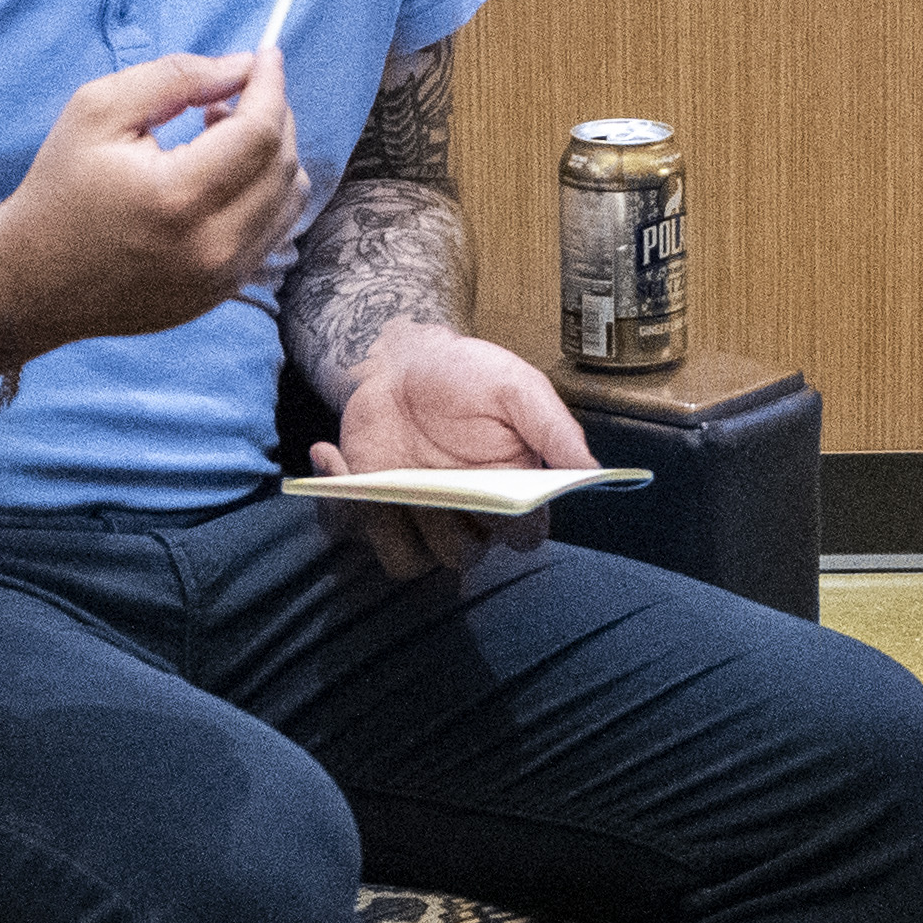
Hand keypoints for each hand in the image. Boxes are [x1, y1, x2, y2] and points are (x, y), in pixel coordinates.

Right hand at [0, 52, 309, 362]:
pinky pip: (273, 230)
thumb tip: (243, 67)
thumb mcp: (97, 110)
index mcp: (176, 197)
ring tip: (218, 136)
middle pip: (283, 163)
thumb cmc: (59, 189)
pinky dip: (262, 191)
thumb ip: (176, 77)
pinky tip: (218, 175)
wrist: (34, 281)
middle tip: (229, 95)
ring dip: (270, 154)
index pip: (260, 132)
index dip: (270, 85)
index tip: (266, 56)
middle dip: (271, 114)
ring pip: (289, 199)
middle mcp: (210, 246)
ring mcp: (221, 278)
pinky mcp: (222, 293)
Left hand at [306, 322, 589, 584]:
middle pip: (464, 555)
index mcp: (513, 491)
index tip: (498, 498)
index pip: (525, 536)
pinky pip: (356, 534)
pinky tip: (331, 452)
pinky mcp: (374, 511)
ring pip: (410, 562)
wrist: (403, 360)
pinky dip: (338, 501)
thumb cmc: (467, 375)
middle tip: (431, 488)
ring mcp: (419, 518)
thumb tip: (591, 471)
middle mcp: (468, 516)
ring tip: (379, 485)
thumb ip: (553, 428)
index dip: (514, 529)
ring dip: (391, 528)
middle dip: (445, 526)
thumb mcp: (517, 387)